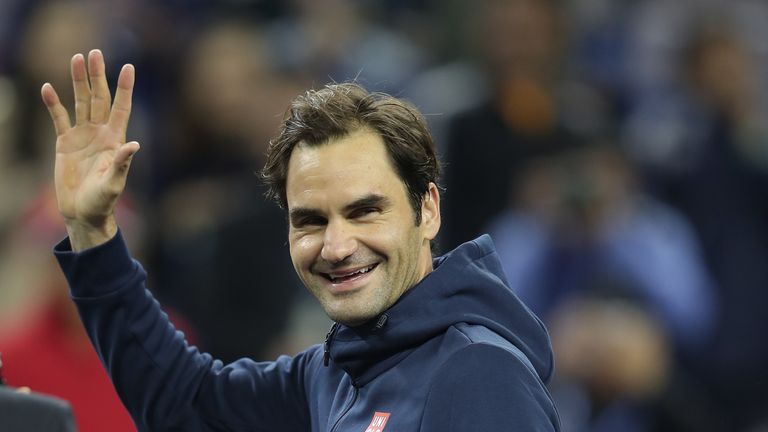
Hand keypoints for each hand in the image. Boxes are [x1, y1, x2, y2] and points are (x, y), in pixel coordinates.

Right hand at [41, 50, 138, 250]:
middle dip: (97, 75)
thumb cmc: (103, 201)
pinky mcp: (64, 143)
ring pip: (80, 102)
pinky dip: (53, 103)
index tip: (129, 66)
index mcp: (115, 140)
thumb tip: (134, 145)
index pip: (121, 108)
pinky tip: (48, 87)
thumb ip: (122, 164)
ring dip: (78, 81)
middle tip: (94, 53)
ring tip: (76, 58)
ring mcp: (82, 136)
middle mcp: (100, 133)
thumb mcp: (114, 183)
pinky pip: (58, 118)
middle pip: (99, 98)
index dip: (125, 88)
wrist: (84, 213)